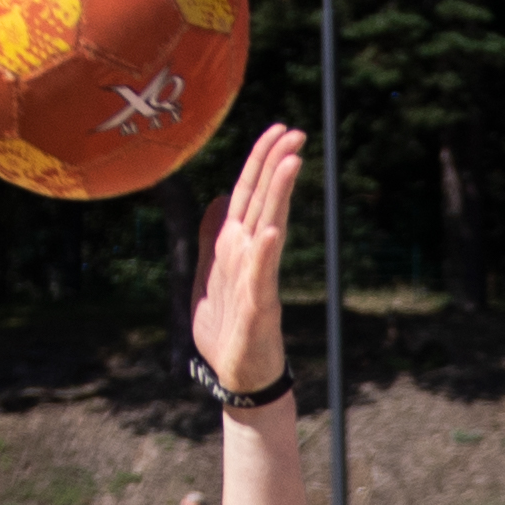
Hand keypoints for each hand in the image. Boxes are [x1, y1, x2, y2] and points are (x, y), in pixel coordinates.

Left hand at [188, 124, 302, 402]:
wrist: (237, 375)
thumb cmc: (226, 328)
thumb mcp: (208, 274)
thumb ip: (212, 237)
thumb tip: (219, 197)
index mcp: (236, 245)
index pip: (250, 193)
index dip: (261, 160)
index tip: (279, 129)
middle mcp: (251, 256)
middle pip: (264, 201)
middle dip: (276, 165)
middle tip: (296, 132)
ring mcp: (256, 279)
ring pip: (268, 228)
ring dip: (279, 196)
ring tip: (291, 164)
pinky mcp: (257, 308)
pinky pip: (260, 277)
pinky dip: (264, 255)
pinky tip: (269, 232)